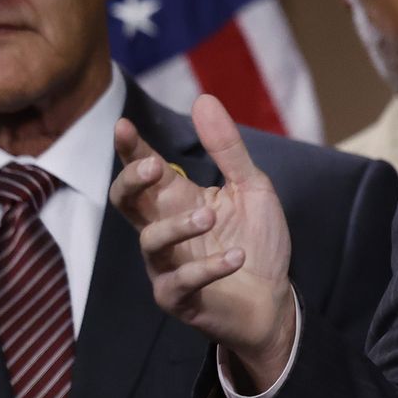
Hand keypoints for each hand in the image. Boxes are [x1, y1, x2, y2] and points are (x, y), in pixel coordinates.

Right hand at [111, 94, 295, 388]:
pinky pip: (181, 282)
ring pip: (150, 241)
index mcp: (177, 200)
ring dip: (178, 225)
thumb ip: (227, 149)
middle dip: (131, 182)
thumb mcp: (251, 187)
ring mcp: (166, 265)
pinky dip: (208, 267)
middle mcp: (163, 229)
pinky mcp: (178, 298)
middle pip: (126, 202)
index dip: (130, 148)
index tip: (123, 125)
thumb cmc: (256, 241)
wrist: (274, 298)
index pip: (145, 169)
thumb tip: (203, 99)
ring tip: (210, 215)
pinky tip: (236, 257)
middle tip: (153, 167)